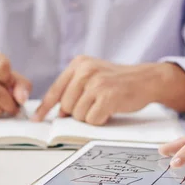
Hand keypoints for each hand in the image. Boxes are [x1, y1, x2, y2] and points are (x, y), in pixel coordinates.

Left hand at [32, 56, 184, 124]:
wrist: (147, 79)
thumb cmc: (119, 81)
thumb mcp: (94, 76)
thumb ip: (75, 89)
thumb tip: (59, 113)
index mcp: (79, 64)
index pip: (56, 89)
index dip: (45, 107)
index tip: (37, 119)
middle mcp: (85, 71)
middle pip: (66, 106)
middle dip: (78, 112)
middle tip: (95, 105)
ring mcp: (96, 83)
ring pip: (79, 115)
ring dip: (91, 116)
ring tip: (104, 105)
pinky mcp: (107, 96)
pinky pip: (92, 119)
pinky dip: (101, 120)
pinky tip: (110, 110)